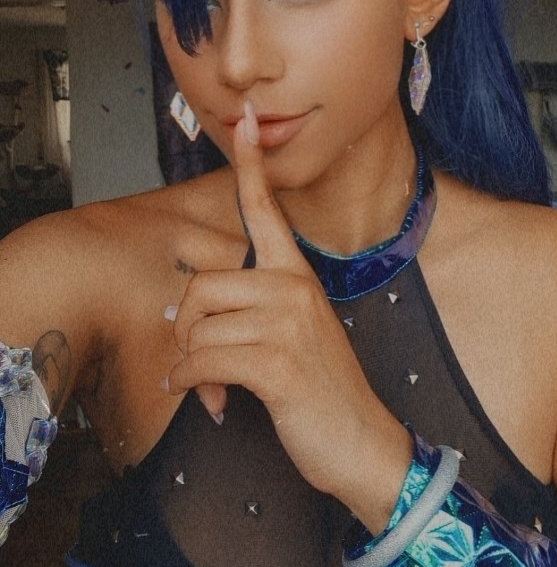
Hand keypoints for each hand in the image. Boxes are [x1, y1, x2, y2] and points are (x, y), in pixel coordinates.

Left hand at [165, 100, 403, 507]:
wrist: (363, 445)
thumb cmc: (322, 394)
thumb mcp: (292, 338)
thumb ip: (250, 312)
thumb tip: (183, 308)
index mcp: (299, 277)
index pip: (269, 211)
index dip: (252, 165)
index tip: (246, 121)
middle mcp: (294, 289)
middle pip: (203, 286)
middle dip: (187, 332)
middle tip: (200, 364)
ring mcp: (288, 323)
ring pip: (198, 328)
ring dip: (192, 368)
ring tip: (215, 390)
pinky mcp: (276, 362)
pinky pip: (203, 361)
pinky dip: (193, 385)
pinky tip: (213, 401)